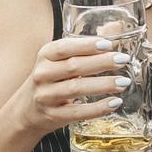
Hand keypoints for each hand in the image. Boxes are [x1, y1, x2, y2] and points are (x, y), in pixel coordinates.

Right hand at [19, 36, 133, 135]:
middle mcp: (43, 74)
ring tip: (123, 82)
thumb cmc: (52, 80)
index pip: (65, 47)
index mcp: (45, 56)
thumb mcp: (59, 61)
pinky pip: (77, 112)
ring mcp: (46, 96)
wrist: (28, 109)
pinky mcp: (52, 115)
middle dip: (101, 63)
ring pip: (76, 88)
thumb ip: (82, 51)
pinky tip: (114, 103)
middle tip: (123, 60)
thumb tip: (114, 35)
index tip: (108, 44)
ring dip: (103, 85)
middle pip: (73, 66)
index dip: (87, 46)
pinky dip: (98, 108)